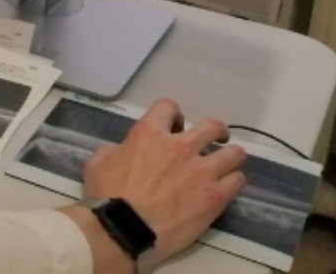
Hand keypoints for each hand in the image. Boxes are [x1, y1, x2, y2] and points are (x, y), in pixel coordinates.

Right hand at [80, 98, 246, 266]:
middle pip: (213, 126)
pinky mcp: (215, 197)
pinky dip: (233, 182)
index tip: (175, 126)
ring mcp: (201, 171)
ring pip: (234, 153)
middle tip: (214, 141)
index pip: (169, 106)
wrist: (123, 230)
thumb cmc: (106, 196)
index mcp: (150, 133)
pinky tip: (225, 188)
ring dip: (230, 157)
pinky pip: (237, 181)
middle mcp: (180, 146)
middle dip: (216, 131)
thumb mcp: (97, 163)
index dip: (174, 114)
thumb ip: (113, 150)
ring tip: (225, 166)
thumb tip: (121, 151)